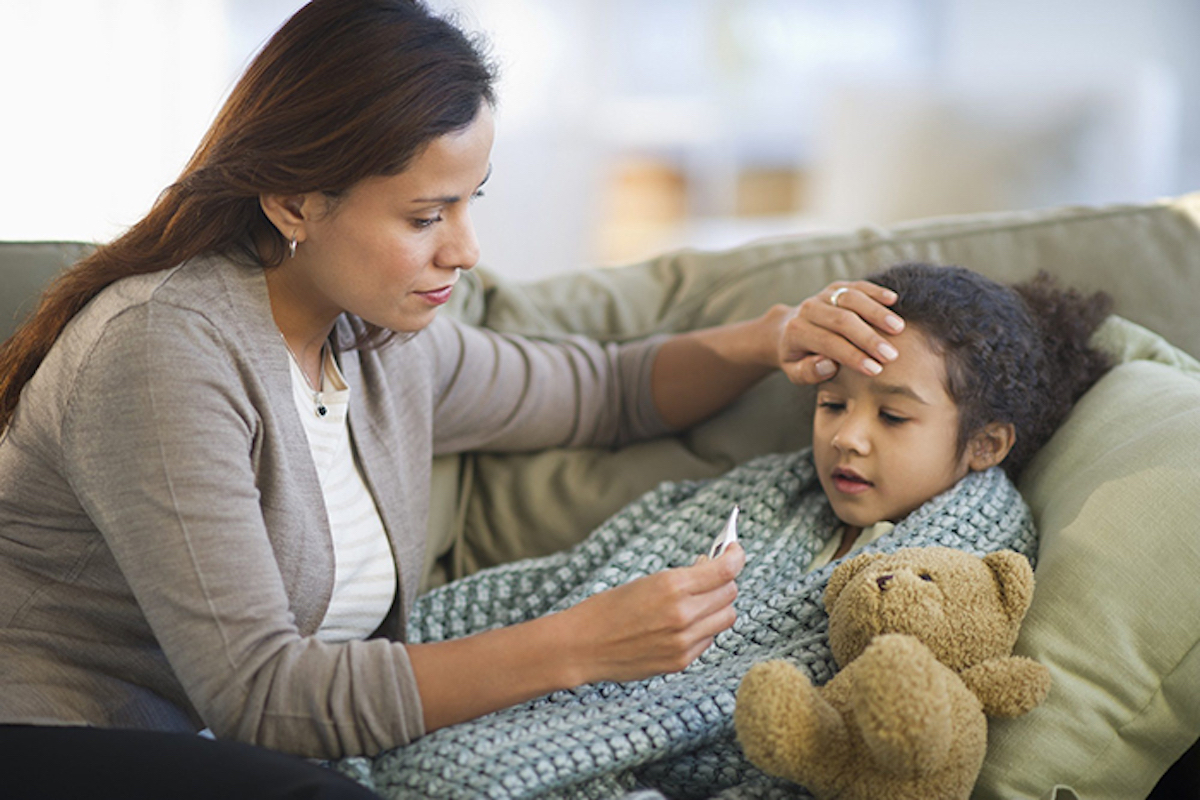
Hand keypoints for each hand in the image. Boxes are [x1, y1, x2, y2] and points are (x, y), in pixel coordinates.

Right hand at [562, 543, 744, 684]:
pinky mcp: (681, 661)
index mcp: (672, 585)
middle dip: (723, 582)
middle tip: (709, 577)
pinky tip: (682, 625)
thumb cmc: (608, 608)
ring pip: (726, 618)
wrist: (582, 646)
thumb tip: (712, 570)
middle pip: (729, 593)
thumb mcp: (646, 582)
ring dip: (717, 606)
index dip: (736, 556)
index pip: (725, 570)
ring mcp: (684, 641)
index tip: (735, 551)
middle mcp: (683, 614)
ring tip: (697, 602)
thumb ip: (683, 579)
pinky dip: (703, 629)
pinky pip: (709, 639)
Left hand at [770, 281, 905, 384]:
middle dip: (869, 338)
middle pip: (842, 320)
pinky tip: (893, 300)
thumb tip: (828, 365)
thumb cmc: (796, 356)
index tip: (876, 370)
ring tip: (898, 328)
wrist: (786, 328)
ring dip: (876, 313)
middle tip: (891, 355)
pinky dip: (875, 291)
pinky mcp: (836, 287)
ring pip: (851, 298)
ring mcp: (823, 295)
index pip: (828, 343)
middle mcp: (808, 309)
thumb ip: (808, 372)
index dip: (853, 356)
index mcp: (796, 332)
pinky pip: (857, 286)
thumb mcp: (794, 371)